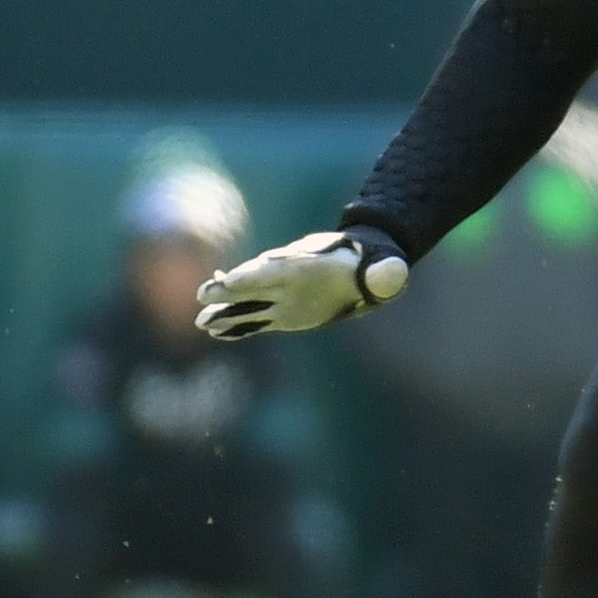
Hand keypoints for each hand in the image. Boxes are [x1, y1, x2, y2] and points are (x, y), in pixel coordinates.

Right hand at [194, 224, 410, 340]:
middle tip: (205, 294)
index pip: (276, 268)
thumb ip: (384, 272)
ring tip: (202, 322)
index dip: (254, 274)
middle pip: (253, 284)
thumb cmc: (370, 264)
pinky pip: (256, 321)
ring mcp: (283, 297)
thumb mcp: (382, 266)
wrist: (361, 266)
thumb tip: (394, 274)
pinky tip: (218, 334)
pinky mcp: (284, 315)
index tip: (231, 280)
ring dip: (226, 313)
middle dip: (229, 289)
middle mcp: (289, 280)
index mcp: (310, 266)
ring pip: (248, 305)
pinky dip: (238, 327)